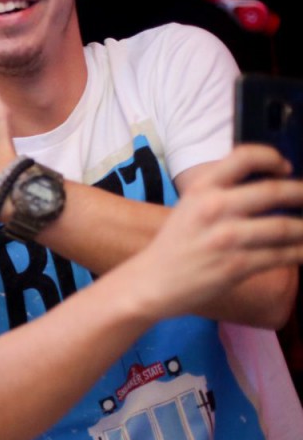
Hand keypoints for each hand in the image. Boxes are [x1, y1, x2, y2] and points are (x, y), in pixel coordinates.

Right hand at [126, 144, 302, 321]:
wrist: (152, 282)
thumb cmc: (175, 244)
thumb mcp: (189, 206)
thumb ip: (221, 192)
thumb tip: (268, 187)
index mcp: (201, 189)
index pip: (244, 157)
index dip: (271, 157)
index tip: (285, 167)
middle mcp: (214, 208)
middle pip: (273, 191)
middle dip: (302, 193)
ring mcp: (226, 238)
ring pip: (284, 227)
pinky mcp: (236, 265)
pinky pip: (281, 255)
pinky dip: (300, 252)